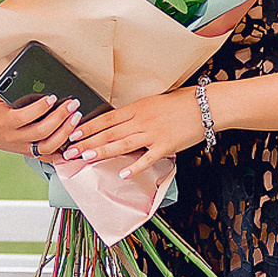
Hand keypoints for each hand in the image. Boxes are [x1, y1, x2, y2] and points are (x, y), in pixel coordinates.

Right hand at [0, 94, 83, 157]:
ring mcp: (23, 147)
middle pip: (41, 132)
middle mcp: (14, 138)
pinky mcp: (30, 153)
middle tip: (72, 105)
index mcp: (5, 122)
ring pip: (48, 146)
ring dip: (65, 132)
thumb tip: (41, 85)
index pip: (25, 116)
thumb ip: (17, 93)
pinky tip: (73, 141)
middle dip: (60, 117)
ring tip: (75, 118)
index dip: (41, 107)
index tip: (53, 97)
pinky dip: (62, 152)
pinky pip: (48, 156)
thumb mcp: (1, 98)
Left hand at [61, 89, 206, 178]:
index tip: (73, 133)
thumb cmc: (181, 102)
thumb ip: (135, 113)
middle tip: (71, 150)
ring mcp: (153, 134)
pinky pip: (147, 159)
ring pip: (123, 144)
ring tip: (86, 158)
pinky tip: (123, 174)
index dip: (88, 126)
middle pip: (109, 132)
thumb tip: (118, 122)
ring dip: (103, 151)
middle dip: (87, 142)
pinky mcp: (166, 146)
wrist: (206, 106)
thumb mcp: (153, 102)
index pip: (107, 119)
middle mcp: (142, 120)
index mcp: (137, 108)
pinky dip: (135, 167)